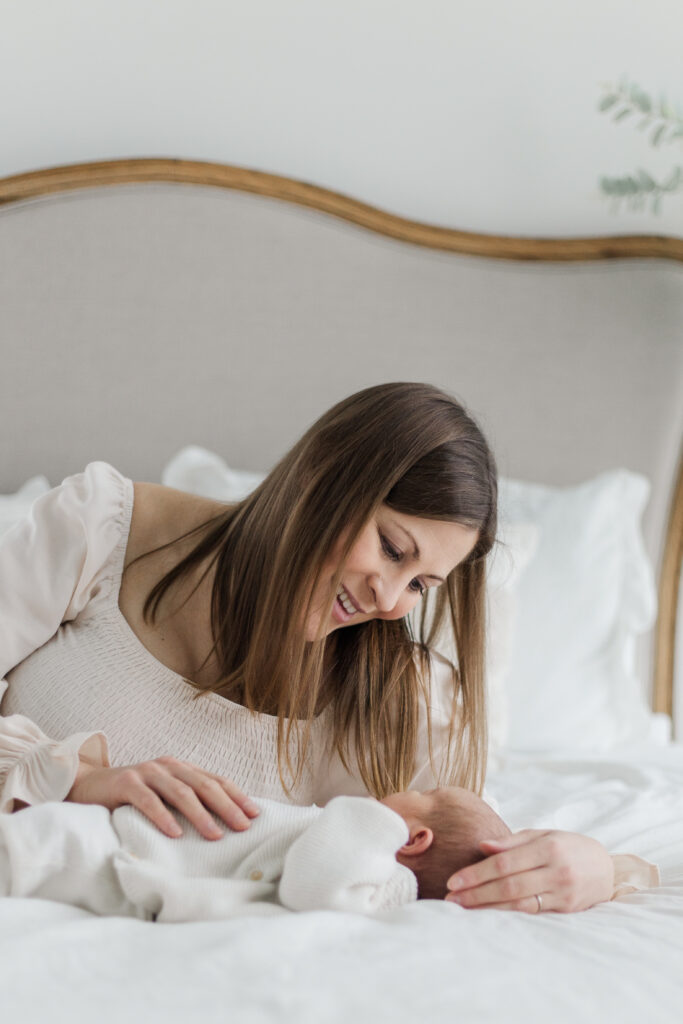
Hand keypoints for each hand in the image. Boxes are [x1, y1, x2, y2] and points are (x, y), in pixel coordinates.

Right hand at [67, 756, 259, 839]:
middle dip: (227, 806)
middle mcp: (168, 766)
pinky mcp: (126, 782)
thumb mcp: (164, 795)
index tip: (255, 815)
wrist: (89, 784)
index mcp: (182, 768)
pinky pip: (148, 800)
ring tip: (215, 835)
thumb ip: (187, 802)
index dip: (236, 796)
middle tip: (243, 827)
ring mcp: (147, 772)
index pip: (215, 781)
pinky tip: (175, 833)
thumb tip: (222, 825)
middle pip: (204, 785)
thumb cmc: (132, 796)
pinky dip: (163, 816)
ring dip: (200, 815)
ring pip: (180, 792)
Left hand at [444, 829, 614, 912]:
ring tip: (464, 910)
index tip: (453, 880)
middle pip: (508, 885)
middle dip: (476, 894)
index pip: (504, 863)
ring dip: (488, 908)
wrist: (607, 869)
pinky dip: (508, 916)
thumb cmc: (568, 847)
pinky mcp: (566, 911)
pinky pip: (532, 914)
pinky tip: (489, 916)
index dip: (477, 873)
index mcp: (548, 847)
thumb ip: (512, 842)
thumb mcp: (543, 835)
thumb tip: (482, 846)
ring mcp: (563, 894)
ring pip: (519, 904)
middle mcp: (556, 871)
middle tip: (451, 899)